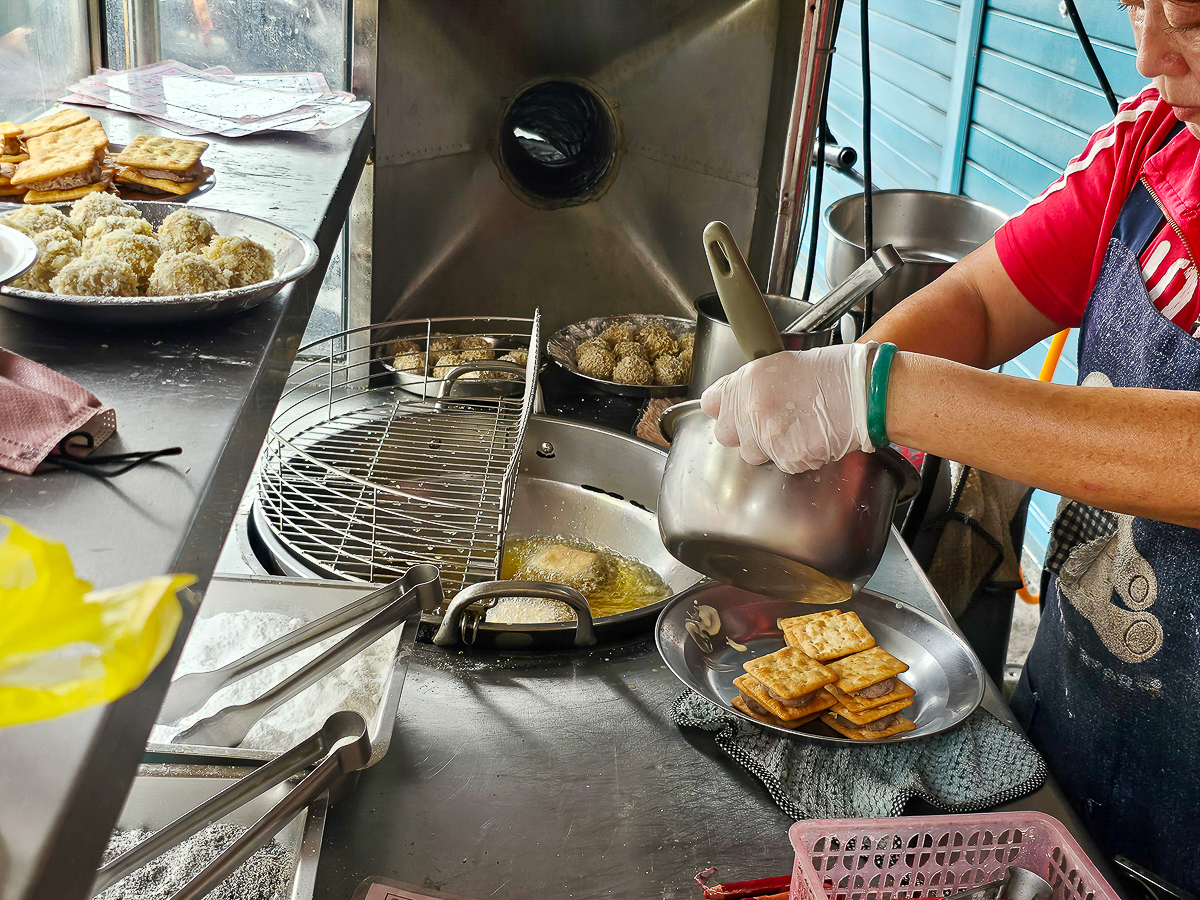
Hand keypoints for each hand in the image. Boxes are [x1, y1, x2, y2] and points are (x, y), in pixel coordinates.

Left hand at [699, 344, 873, 473]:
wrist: (865, 393)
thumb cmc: (833, 373)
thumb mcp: (782, 364)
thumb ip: (752, 384)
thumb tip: (739, 399)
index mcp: (748, 381)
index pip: (712, 402)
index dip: (724, 406)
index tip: (733, 408)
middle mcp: (752, 410)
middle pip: (725, 434)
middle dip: (742, 430)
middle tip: (766, 421)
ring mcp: (768, 438)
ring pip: (752, 454)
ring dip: (767, 446)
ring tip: (794, 428)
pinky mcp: (787, 459)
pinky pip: (781, 464)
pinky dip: (794, 456)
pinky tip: (809, 438)